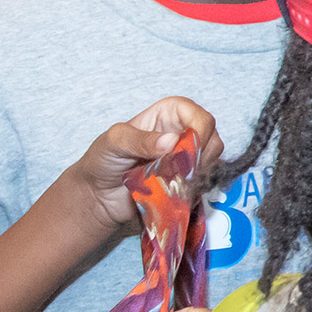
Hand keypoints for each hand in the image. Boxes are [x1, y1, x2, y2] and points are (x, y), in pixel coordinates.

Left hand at [51, 98, 222, 244]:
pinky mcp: (189, 180)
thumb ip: (139, 140)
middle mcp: (184, 133)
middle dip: (199, 157)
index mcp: (169, 114)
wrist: (98, 196)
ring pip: (213, 162)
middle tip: (178, 172)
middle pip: (212, 139)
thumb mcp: (113, 142)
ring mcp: (189, 158)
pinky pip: (205, 183)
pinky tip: (176, 192)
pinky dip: (195, 189)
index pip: (200, 117)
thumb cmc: (102, 161)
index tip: (190, 151)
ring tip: (171, 183)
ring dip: (196, 175)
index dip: (201, 132)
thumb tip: (172, 141)